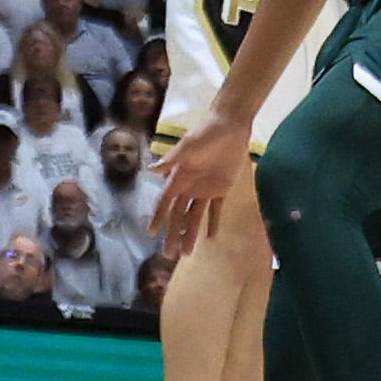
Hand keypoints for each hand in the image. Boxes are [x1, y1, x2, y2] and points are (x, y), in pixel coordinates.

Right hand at [153, 110, 252, 243]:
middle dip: (174, 234)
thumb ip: (171, 160)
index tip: (151, 233)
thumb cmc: (206, 133)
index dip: (158, 217)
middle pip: (179, 215)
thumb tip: (150, 170)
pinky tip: (210, 238)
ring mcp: (205, 189)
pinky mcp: (222, 189)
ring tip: (187, 253)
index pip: (165, 202)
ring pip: (195, 217)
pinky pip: (216, 210)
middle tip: (170, 255)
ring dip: (191, 233)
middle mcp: (189, 186)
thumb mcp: (188, 146)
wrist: (229, 126)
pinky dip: (213, 223)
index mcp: (179, 177)